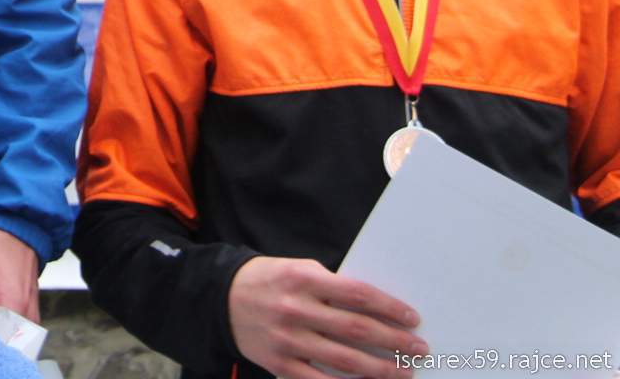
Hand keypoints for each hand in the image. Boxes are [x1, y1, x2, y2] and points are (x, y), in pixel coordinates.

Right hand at [228, 256, 427, 378]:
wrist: (219, 298)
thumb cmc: (267, 281)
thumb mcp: (296, 269)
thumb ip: (330, 285)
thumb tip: (373, 308)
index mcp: (303, 280)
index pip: (357, 294)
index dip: (389, 308)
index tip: (411, 318)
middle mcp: (296, 309)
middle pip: (357, 329)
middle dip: (394, 341)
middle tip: (418, 348)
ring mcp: (287, 339)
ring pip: (344, 360)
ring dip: (380, 369)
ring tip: (404, 372)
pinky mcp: (279, 363)